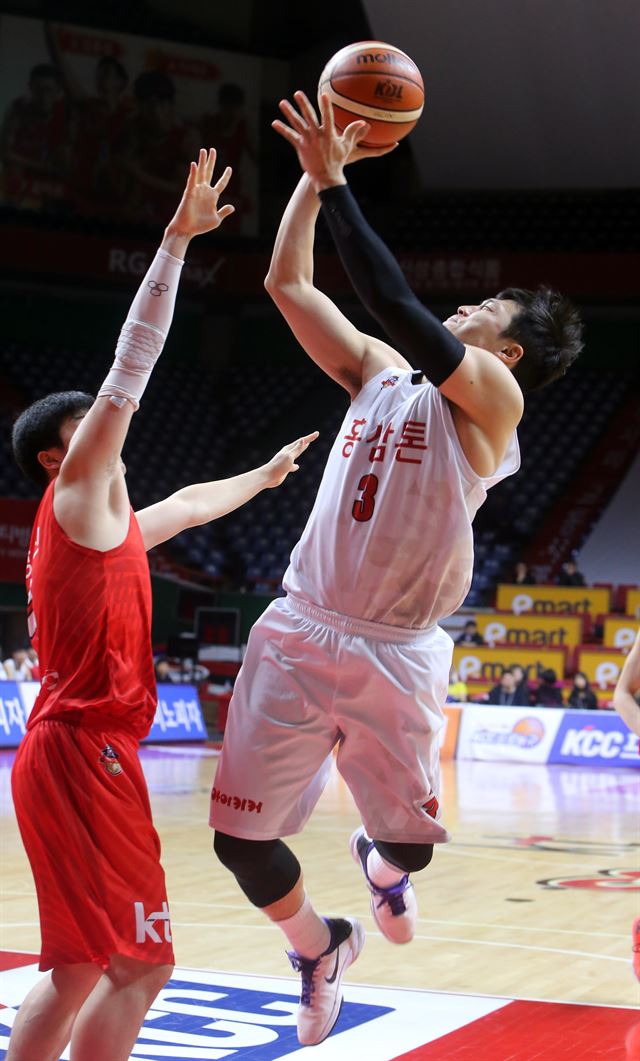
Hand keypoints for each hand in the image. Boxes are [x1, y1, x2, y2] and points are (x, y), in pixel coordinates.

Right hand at [165, 148, 233, 240]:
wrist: (187, 230)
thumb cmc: (200, 226)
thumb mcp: (216, 219)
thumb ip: (224, 212)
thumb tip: (232, 206)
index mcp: (212, 197)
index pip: (221, 184)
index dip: (225, 176)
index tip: (230, 168)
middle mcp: (204, 191)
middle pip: (209, 173)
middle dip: (211, 161)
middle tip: (213, 150)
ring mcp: (196, 191)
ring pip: (200, 173)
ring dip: (202, 162)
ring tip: (203, 150)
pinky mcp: (189, 193)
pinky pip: (191, 181)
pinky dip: (193, 173)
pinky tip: (195, 164)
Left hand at [264, 431, 318, 487]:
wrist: (268, 476)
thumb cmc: (278, 466)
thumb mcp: (289, 457)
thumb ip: (296, 449)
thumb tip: (303, 440)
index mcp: (289, 449)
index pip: (302, 441)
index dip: (310, 437)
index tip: (317, 433)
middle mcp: (288, 453)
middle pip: (299, 445)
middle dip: (307, 441)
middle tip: (313, 436)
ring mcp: (286, 461)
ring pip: (296, 454)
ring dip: (302, 450)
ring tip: (306, 446)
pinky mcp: (285, 468)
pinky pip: (292, 465)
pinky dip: (296, 465)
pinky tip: (297, 467)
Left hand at [272, 91, 396, 191]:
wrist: (325, 177)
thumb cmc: (337, 161)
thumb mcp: (347, 147)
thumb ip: (353, 133)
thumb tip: (365, 123)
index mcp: (328, 135)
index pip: (328, 117)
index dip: (326, 106)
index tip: (323, 95)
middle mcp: (316, 136)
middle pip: (309, 117)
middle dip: (303, 104)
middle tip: (298, 93)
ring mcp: (307, 141)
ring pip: (297, 124)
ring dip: (289, 113)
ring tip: (282, 103)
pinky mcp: (300, 147)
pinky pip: (290, 136)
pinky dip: (282, 129)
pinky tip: (275, 123)